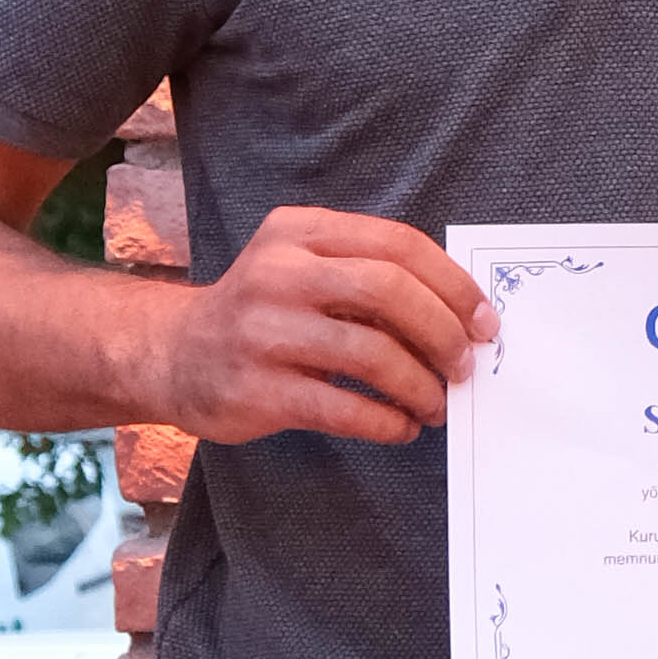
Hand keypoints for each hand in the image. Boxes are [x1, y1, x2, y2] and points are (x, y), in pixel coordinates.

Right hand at [157, 203, 488, 449]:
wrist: (173, 355)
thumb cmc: (260, 312)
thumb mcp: (301, 266)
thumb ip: (365, 273)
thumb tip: (458, 315)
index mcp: (300, 232)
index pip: (397, 244)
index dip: (452, 283)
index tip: (484, 319)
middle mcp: (279, 273)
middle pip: (389, 292)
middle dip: (443, 333)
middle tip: (466, 365)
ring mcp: (264, 332)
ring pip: (372, 354)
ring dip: (420, 385)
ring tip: (436, 404)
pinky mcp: (258, 390)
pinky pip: (343, 408)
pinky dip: (386, 421)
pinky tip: (400, 426)